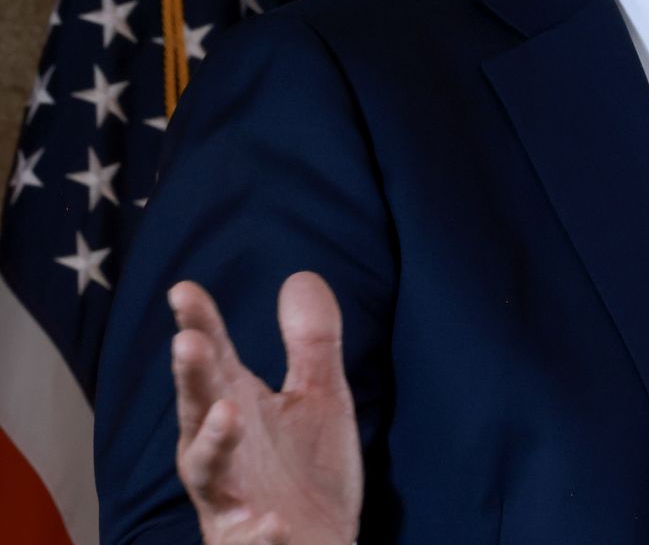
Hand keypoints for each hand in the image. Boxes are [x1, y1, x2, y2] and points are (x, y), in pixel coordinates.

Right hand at [169, 273, 362, 544]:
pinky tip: (272, 522)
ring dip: (214, 441)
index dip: (199, 325)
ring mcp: (231, 497)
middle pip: (200, 408)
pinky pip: (249, 537)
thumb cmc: (306, 474)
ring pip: (209, 470)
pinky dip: (256, 531)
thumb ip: (310, 343)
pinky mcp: (247, 540)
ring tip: (227, 411)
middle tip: (188, 342)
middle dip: (193, 378)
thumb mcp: (318, 399)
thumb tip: (300, 276)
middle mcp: (222, 450)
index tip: (184, 290)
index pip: (215, 360)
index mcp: (237, 409)